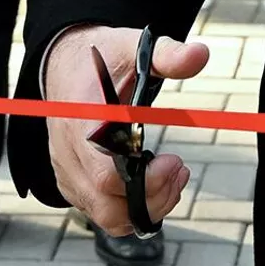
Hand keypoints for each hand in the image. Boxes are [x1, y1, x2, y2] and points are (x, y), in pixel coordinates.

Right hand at [42, 26, 209, 234]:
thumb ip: (166, 55)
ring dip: (147, 206)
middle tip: (180, 169)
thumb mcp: (132, 48)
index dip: (144, 181)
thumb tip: (200, 54)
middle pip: (107, 205)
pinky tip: (151, 181)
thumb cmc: (100, 60)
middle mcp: (68, 154)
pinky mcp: (72, 183)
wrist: (63, 67)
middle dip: (154, 198)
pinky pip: (102, 213)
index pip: (105, 175)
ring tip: (171, 177)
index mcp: (81, 122)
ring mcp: (68, 172)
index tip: (174, 161)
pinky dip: (132, 207)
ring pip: (107, 217)